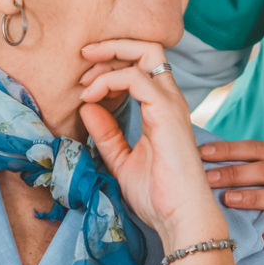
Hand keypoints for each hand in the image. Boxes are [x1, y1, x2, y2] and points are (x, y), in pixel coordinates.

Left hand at [78, 40, 224, 246]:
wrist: (179, 218)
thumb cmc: (159, 196)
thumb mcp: (121, 160)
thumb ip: (107, 134)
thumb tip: (87, 107)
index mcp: (162, 109)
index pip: (142, 65)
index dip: (112, 64)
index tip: (84, 83)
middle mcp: (170, 100)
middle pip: (148, 48)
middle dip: (112, 47)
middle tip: (84, 58)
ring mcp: (171, 103)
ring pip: (146, 52)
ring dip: (109, 58)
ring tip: (85, 80)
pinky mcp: (166, 112)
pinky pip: (135, 77)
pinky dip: (108, 80)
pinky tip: (91, 97)